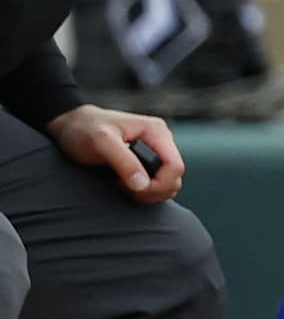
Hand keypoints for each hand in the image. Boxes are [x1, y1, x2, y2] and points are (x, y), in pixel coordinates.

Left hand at [49, 104, 183, 201]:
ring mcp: (155, 151)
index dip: (158, 184)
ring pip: (168, 182)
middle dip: (154, 191)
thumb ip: (124, 162)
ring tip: (125, 187)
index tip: (133, 189)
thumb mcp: (101, 142)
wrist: (72, 126)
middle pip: (174, 177)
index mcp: (156, 132)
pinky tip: (125, 186)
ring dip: (149, 193)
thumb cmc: (84, 129)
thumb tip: (142, 185)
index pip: (175, 166)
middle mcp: (160, 141)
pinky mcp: (146, 161)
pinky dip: (145, 191)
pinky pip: (157, 183)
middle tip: (127, 190)